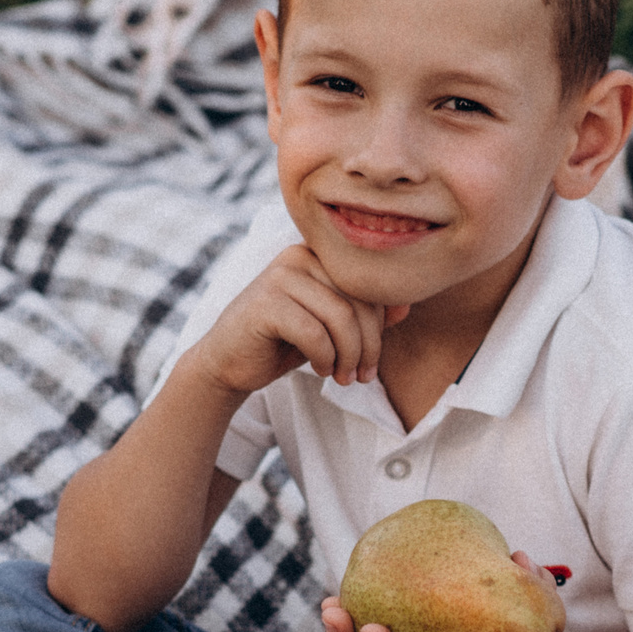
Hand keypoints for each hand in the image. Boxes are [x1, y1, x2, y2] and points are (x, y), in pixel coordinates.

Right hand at [194, 245, 409, 397]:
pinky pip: (314, 332)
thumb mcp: (330, 329)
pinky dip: (325, 357)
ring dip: (349, 356)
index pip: (367, 285)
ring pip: (340, 317)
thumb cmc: (283, 343)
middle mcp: (299, 256)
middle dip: (368, 346)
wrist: (227, 362)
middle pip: (357, 301)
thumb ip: (363, 315)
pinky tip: (320, 369)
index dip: (379, 326)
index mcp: (317, 255)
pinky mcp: (265, 302)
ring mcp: (280, 275)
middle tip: (361, 376)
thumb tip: (405, 307)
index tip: (372, 362)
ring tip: (342, 376)